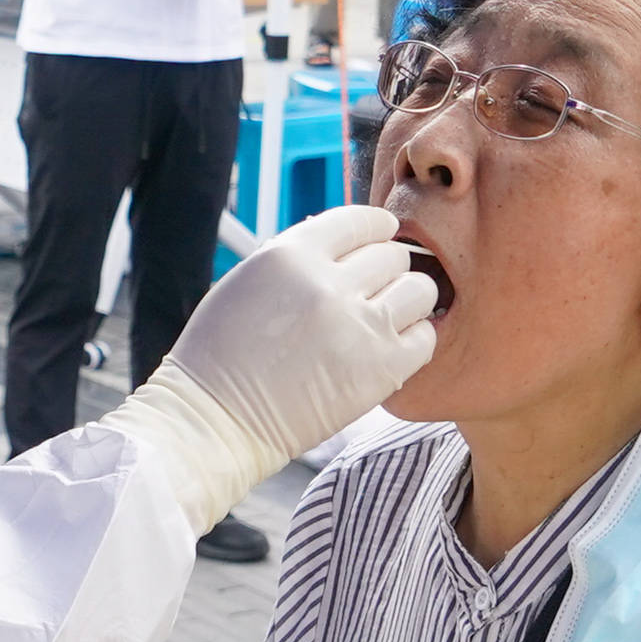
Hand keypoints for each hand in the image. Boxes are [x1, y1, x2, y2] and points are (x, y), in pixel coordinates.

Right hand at [95, 204, 437, 534]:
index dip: (375, 229)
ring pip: (419, 289)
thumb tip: (349, 242)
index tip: (380, 240)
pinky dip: (413, 339)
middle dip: (385, 270)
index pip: (360, 220)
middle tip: (372, 292)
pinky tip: (390, 347)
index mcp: (291, 254)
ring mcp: (358, 327)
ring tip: (387, 317)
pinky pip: (424, 337)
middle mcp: (329, 284)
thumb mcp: (248, 280)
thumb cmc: (222, 355)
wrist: (215, 421)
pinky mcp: (380, 370)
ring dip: (407, 300)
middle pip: (393, 255)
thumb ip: (300, 257)